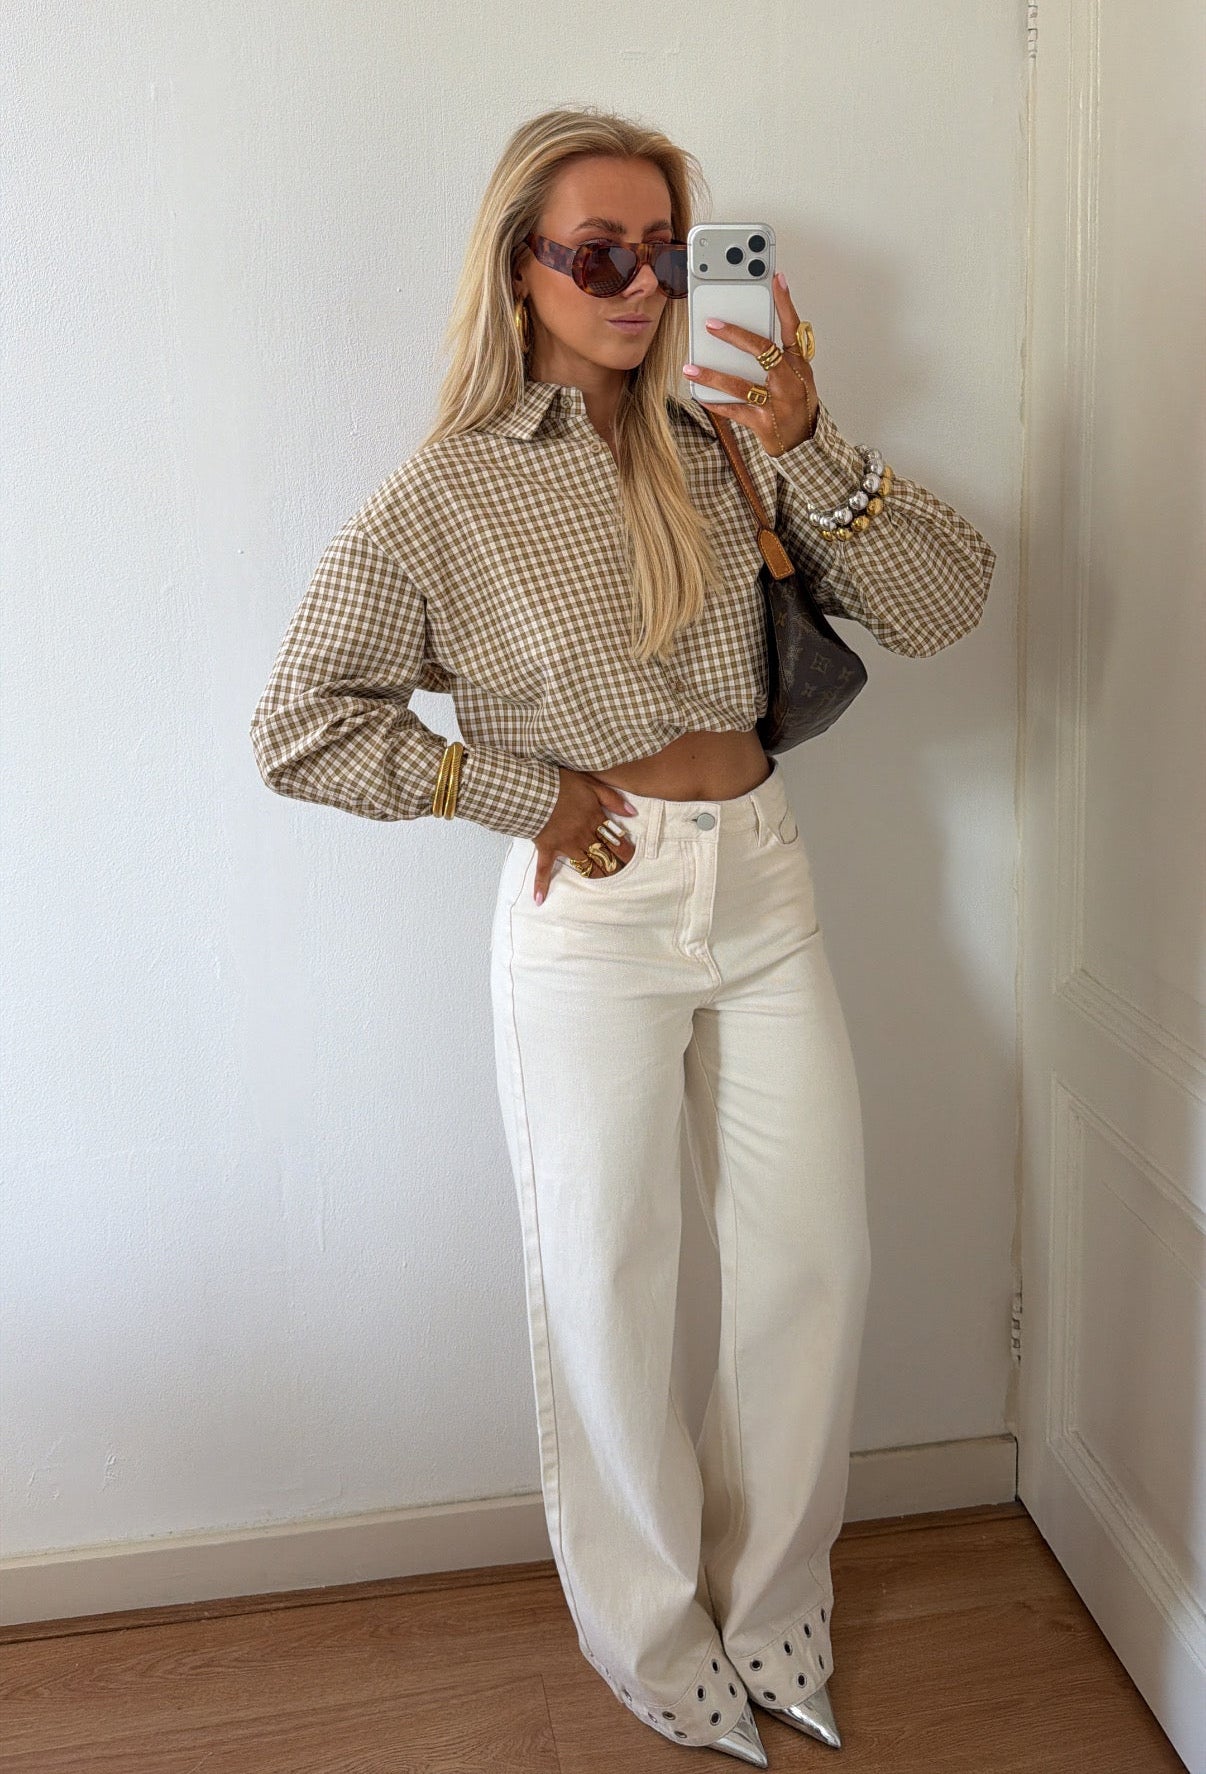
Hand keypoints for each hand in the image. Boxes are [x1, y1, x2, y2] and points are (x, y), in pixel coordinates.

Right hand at [530, 768, 639, 904]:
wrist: (532, 789)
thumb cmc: (561, 784)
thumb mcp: (591, 784)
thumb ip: (613, 799)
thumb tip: (633, 813)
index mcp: (593, 820)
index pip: (615, 839)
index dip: (625, 850)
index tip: (631, 857)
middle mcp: (582, 837)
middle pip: (603, 855)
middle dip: (614, 864)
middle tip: (622, 871)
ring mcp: (564, 846)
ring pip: (585, 865)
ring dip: (596, 873)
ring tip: (604, 879)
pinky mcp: (546, 849)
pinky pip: (543, 870)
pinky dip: (541, 884)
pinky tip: (539, 899)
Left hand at [683, 271, 818, 456]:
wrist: (804, 442)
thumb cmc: (797, 402)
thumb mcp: (797, 374)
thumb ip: (780, 353)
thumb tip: (748, 330)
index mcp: (799, 363)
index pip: (792, 327)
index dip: (784, 302)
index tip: (775, 278)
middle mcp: (789, 381)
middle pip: (763, 351)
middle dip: (736, 335)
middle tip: (711, 324)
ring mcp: (777, 403)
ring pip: (742, 385)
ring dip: (713, 375)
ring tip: (691, 366)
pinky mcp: (763, 423)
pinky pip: (734, 411)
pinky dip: (716, 403)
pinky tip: (699, 394)